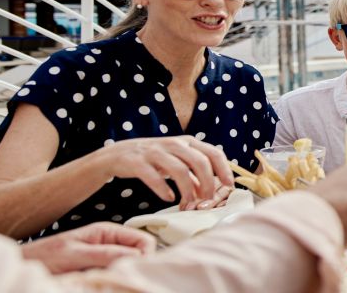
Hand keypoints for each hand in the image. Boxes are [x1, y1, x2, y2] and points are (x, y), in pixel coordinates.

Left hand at [20, 222, 155, 273]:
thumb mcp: (74, 254)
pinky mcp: (98, 273)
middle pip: (139, 255)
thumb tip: (137, 255)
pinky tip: (106, 285)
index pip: (142, 239)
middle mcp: (109, 244)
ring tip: (111, 282)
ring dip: (123, 275)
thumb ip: (105, 253)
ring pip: (127, 268)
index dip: (146, 254)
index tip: (137, 269)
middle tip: (123, 278)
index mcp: (106, 232)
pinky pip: (114, 277)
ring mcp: (104, 260)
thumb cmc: (43, 256)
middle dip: (135, 266)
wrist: (24, 267)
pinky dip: (113, 281)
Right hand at [97, 136, 234, 209]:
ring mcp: (155, 151)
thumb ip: (193, 176)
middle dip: (208, 183)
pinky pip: (154, 177)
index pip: (213, 152)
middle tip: (208, 200)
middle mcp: (174, 143)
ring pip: (179, 170)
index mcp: (187, 142)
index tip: (229, 186)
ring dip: (188, 190)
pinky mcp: (138, 162)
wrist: (117, 155)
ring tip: (189, 204)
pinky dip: (164, 190)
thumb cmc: (153, 159)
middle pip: (200, 161)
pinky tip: (168, 198)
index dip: (224, 170)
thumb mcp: (176, 163)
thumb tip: (208, 193)